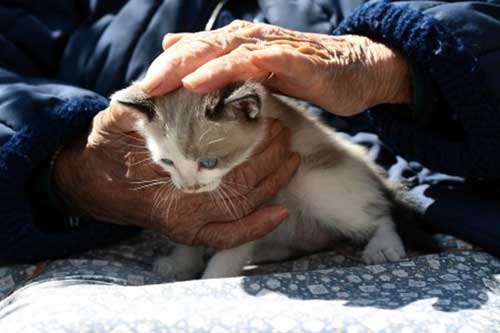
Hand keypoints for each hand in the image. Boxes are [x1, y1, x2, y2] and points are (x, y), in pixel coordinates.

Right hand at [53, 103, 299, 248]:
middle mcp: (183, 214)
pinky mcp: (191, 231)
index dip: (257, 152)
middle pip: (242, 192)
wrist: (92, 181)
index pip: (228, 172)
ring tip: (290, 159)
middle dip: (271, 164)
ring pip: (242, 211)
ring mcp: (189, 226)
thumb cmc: (108, 148)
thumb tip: (175, 86)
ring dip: (273, 186)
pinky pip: (229, 235)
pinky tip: (280, 211)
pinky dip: (256, 226)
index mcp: (169, 187)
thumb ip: (145, 106)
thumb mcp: (120, 119)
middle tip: (284, 137)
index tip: (272, 127)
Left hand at [142, 20, 410, 115]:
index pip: (196, 52)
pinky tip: (211, 80)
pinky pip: (260, 60)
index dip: (166, 68)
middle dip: (171, 66)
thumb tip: (181, 55)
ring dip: (195, 65)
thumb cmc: (304, 72)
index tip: (140, 90)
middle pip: (203, 48)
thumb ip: (222, 64)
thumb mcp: (257, 71)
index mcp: (239, 44)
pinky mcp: (294, 58)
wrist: (355, 69)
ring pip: (226, 51)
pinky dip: (234, 68)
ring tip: (167, 83)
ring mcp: (272, 47)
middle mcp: (251, 40)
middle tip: (144, 87)